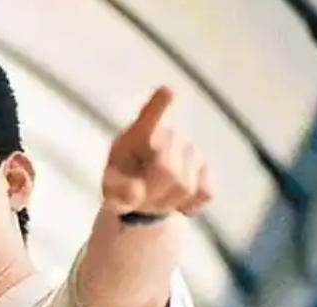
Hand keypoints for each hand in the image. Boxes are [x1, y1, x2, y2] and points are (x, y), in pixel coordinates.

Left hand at [102, 86, 211, 217]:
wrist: (143, 192)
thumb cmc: (121, 184)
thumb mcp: (110, 191)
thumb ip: (117, 192)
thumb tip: (134, 193)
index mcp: (137, 134)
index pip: (149, 117)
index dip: (159, 105)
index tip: (167, 90)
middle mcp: (169, 134)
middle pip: (167, 171)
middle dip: (152, 193)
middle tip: (138, 200)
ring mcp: (191, 149)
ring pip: (185, 186)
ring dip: (166, 202)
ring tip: (153, 197)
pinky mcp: (207, 168)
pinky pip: (205, 193)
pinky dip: (188, 206)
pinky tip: (174, 201)